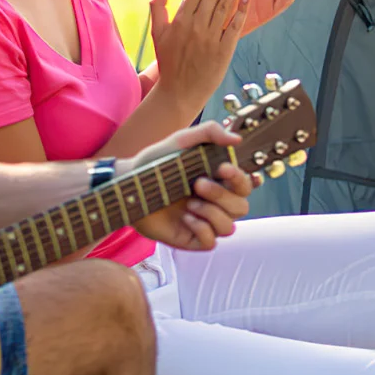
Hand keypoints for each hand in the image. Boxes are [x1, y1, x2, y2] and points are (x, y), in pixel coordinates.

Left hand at [125, 123, 256, 250]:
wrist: (128, 183)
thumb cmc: (156, 162)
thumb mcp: (181, 141)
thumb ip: (210, 132)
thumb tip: (237, 139)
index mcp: (219, 183)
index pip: (245, 186)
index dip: (240, 179)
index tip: (222, 168)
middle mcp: (216, 204)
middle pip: (241, 208)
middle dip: (222, 195)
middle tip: (197, 183)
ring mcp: (204, 223)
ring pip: (229, 228)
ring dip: (212, 214)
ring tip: (190, 202)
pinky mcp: (190, 238)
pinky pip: (211, 242)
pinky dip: (202, 229)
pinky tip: (186, 218)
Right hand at [149, 0, 249, 113]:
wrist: (179, 92)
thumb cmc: (169, 61)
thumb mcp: (158, 32)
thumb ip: (158, 5)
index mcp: (180, 19)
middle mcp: (195, 26)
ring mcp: (210, 38)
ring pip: (224, 5)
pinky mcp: (223, 51)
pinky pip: (234, 26)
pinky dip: (240, 10)